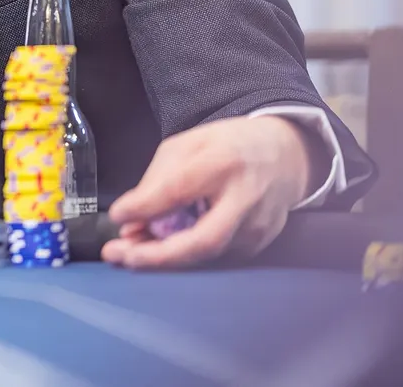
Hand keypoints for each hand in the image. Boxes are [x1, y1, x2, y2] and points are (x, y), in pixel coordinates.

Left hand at [101, 115, 317, 269]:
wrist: (285, 155)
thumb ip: (157, 179)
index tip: (117, 215)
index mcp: (224, 162)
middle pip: (203, 241)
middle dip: (158, 256)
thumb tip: (129, 219)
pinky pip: (215, 257)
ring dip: (165, 258)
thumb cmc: (229, 146)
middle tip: (122, 256)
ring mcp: (257, 227)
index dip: (145, 207)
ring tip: (132, 252)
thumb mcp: (189, 144)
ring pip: (206, 255)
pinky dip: (185, 255)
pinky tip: (163, 249)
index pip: (180, 189)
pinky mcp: (260, 245)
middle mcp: (246, 199)